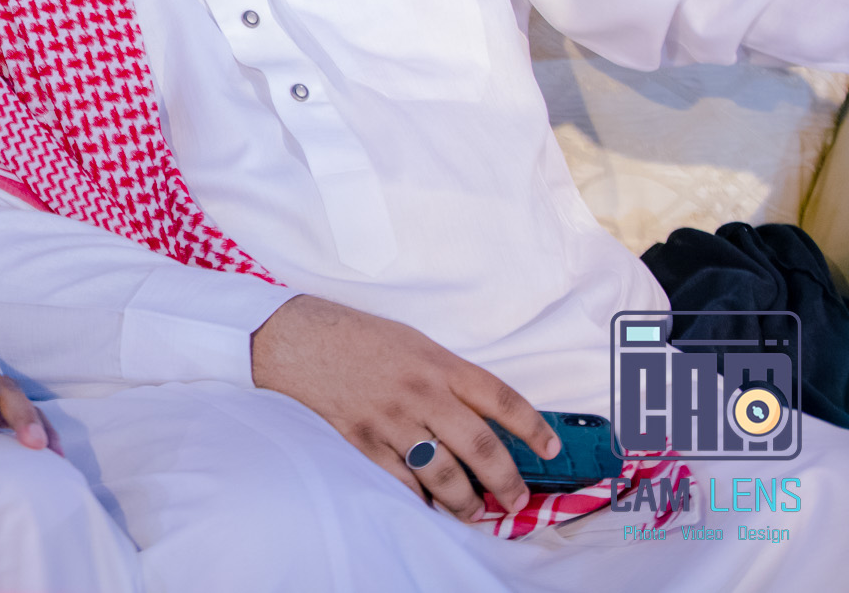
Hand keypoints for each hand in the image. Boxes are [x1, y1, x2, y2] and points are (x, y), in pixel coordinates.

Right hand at [249, 295, 558, 520]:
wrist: (297, 338)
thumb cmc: (356, 336)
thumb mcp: (413, 343)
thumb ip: (448, 376)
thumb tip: (484, 415)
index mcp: (438, 363)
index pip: (501, 399)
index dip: (534, 428)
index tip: (551, 449)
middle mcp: (421, 393)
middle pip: (480, 446)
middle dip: (506, 482)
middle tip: (516, 501)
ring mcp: (391, 419)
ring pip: (444, 474)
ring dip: (466, 502)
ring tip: (475, 513)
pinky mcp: (363, 440)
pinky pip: (401, 482)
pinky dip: (419, 500)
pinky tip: (429, 506)